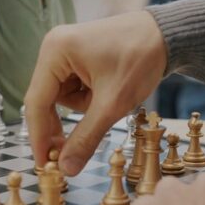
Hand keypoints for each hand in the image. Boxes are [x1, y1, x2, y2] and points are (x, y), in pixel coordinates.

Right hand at [24, 11, 166, 175]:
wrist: (167, 35)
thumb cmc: (141, 58)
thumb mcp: (113, 104)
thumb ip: (86, 137)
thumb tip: (66, 168)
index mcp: (55, 51)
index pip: (36, 103)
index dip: (39, 137)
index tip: (44, 165)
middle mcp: (54, 48)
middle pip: (47, 100)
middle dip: (63, 123)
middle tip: (71, 154)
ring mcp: (65, 51)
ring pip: (63, 98)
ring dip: (85, 108)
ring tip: (111, 97)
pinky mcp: (77, 57)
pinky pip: (74, 89)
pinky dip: (90, 98)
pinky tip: (110, 90)